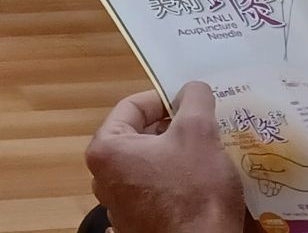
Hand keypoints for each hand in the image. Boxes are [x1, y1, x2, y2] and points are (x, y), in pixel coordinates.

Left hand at [84, 84, 248, 232]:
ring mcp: (119, 206)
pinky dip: (172, 183)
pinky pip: (154, 193)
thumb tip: (191, 88)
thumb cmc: (194, 192)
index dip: (163, 99)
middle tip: (201, 127)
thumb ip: (193, 100)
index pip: (131, 107)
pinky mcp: (137, 226)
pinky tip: (196, 184)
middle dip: (171, 129)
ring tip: (204, 155)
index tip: (189, 102)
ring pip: (147, 166)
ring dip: (173, 157)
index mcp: (106, 149)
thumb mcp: (199, 133)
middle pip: (138, 137)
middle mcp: (103, 178)